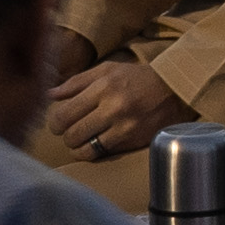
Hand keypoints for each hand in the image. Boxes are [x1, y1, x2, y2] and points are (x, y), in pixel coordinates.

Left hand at [39, 57, 189, 161]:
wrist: (175, 91)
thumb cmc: (137, 78)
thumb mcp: (108, 70)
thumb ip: (77, 82)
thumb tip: (50, 95)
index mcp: (104, 87)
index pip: (64, 114)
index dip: (55, 122)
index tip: (59, 122)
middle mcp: (113, 108)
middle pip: (71, 134)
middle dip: (65, 135)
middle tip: (70, 131)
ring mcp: (124, 128)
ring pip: (84, 149)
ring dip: (77, 147)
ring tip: (81, 139)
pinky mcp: (132, 142)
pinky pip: (101, 154)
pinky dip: (92, 152)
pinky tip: (95, 144)